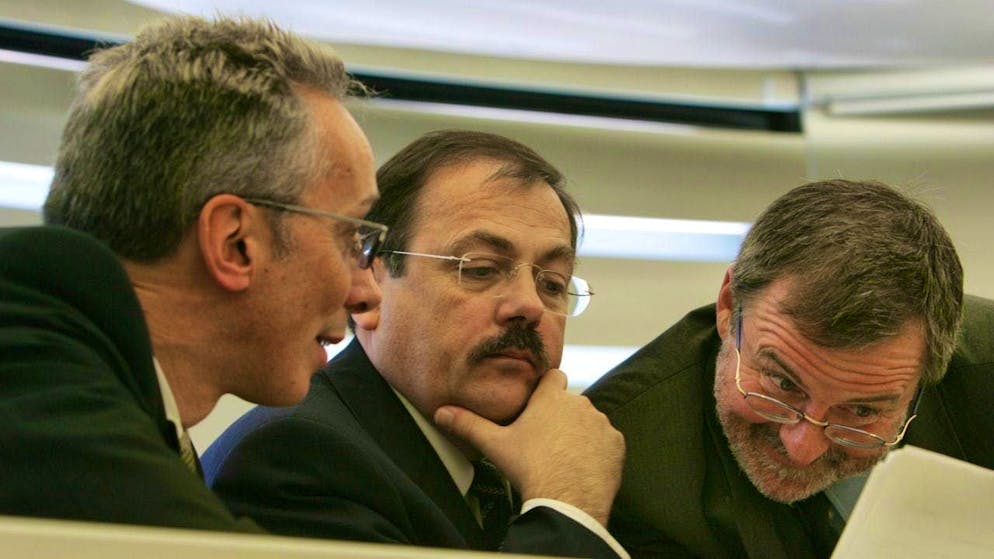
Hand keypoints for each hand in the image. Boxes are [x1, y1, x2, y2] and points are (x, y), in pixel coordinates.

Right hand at [434, 369, 624, 525]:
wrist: (567, 498)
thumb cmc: (531, 468)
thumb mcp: (495, 444)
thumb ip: (468, 424)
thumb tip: (442, 412)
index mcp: (551, 398)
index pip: (553, 376)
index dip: (546, 388)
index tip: (539, 404)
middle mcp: (580, 404)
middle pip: (570, 402)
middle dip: (561, 416)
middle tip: (545, 439)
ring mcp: (601, 423)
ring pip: (589, 421)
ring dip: (580, 433)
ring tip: (563, 456)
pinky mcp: (615, 444)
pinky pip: (606, 441)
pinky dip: (597, 450)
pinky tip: (582, 466)